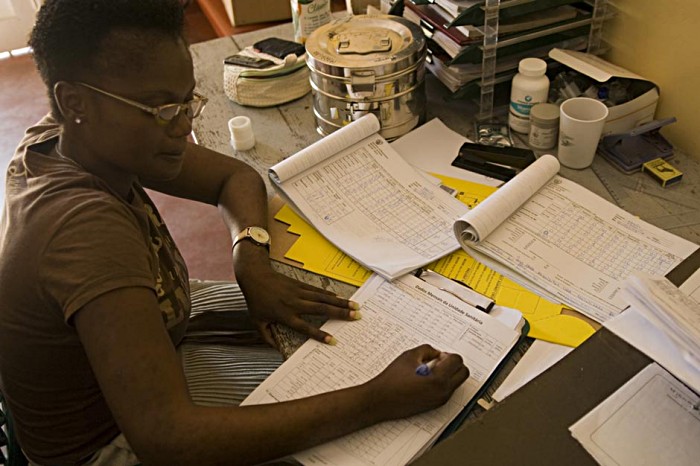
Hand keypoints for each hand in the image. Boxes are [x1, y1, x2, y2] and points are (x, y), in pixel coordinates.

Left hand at [237, 265, 359, 346]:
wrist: (255, 275)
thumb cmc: (255, 300)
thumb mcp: (257, 321)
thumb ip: (267, 336)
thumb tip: (276, 349)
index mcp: (285, 315)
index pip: (305, 327)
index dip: (319, 334)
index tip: (333, 341)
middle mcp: (294, 303)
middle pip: (321, 309)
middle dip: (340, 313)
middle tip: (356, 317)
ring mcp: (299, 292)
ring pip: (323, 298)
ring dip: (340, 302)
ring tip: (355, 306)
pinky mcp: (300, 284)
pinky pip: (318, 291)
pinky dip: (330, 294)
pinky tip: (341, 298)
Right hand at [365, 345, 469, 420]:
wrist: (381, 400)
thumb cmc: (392, 379)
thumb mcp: (409, 356)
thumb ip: (428, 350)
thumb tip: (437, 353)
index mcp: (439, 379)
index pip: (457, 361)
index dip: (448, 355)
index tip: (438, 355)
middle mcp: (443, 392)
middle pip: (463, 373)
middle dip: (454, 364)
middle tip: (439, 361)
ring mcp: (440, 400)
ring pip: (456, 382)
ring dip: (448, 373)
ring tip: (429, 370)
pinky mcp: (435, 405)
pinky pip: (447, 390)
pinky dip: (442, 382)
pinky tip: (425, 379)